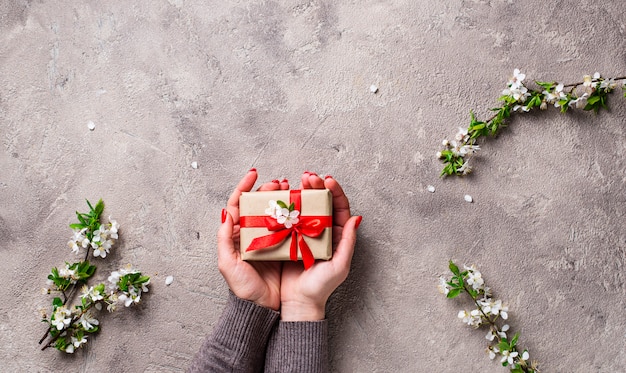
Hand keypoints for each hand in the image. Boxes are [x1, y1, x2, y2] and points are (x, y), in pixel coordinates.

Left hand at [217, 169, 289, 310]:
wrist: (264, 308)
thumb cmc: (244, 289)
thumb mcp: (228, 265)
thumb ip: (224, 239)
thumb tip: (226, 213)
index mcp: (237, 235)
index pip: (238, 204)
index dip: (244, 186)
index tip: (254, 173)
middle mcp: (253, 234)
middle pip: (259, 204)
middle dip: (268, 189)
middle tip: (280, 183)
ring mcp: (269, 239)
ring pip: (275, 212)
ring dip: (282, 198)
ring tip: (291, 189)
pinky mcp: (284, 246)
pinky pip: (289, 225)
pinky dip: (294, 214)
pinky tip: (300, 207)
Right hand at [279, 172, 361, 320]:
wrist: (299, 302)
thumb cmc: (321, 287)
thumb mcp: (340, 265)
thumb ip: (348, 241)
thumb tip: (356, 218)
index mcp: (337, 234)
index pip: (339, 207)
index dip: (334, 191)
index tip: (326, 180)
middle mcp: (323, 231)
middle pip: (322, 202)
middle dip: (316, 186)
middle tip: (307, 176)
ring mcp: (305, 233)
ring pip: (306, 206)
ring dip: (301, 192)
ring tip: (295, 182)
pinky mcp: (290, 237)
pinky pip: (290, 217)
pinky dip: (287, 205)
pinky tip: (283, 197)